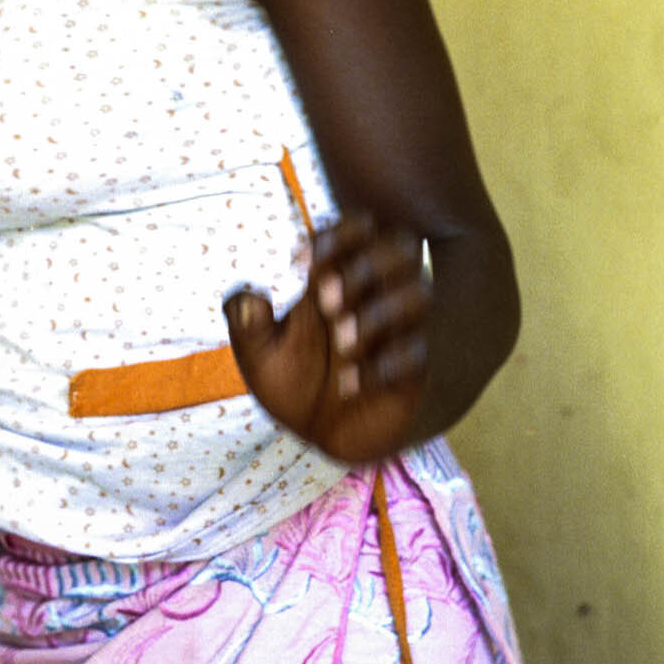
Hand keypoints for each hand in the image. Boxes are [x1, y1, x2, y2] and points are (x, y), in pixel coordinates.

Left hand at [223, 212, 429, 465]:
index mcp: (340, 275)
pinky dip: (385, 365)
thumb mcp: (258, 356)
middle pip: (402, 247)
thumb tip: (248, 296)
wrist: (324, 435)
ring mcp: (400, 330)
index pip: (359, 227)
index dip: (336, 235)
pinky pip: (417, 353)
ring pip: (417, 295)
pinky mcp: (413, 371)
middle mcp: (377, 294)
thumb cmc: (293, 380)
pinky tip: (351, 383)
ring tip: (343, 342)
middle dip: (364, 266)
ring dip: (378, 315)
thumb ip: (246, 323)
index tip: (298, 263)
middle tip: (325, 299)